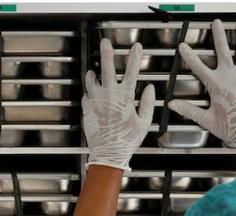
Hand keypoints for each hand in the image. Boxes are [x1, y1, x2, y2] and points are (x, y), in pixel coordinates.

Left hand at [83, 38, 155, 171]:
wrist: (108, 153)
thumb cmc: (126, 141)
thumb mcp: (144, 123)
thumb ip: (147, 104)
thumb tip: (149, 89)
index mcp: (125, 97)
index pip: (132, 71)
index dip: (135, 57)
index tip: (137, 46)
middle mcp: (109, 95)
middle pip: (107, 68)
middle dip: (106, 53)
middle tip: (105, 43)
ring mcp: (96, 101)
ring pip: (92, 80)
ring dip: (93, 74)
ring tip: (92, 71)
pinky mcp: (87, 109)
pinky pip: (86, 96)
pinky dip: (89, 93)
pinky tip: (91, 94)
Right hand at [168, 20, 235, 153]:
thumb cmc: (231, 127)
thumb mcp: (206, 120)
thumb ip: (188, 110)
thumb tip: (172, 105)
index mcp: (216, 85)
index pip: (198, 67)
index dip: (189, 55)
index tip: (183, 46)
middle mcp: (230, 76)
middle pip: (222, 50)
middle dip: (218, 35)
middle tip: (216, 23)